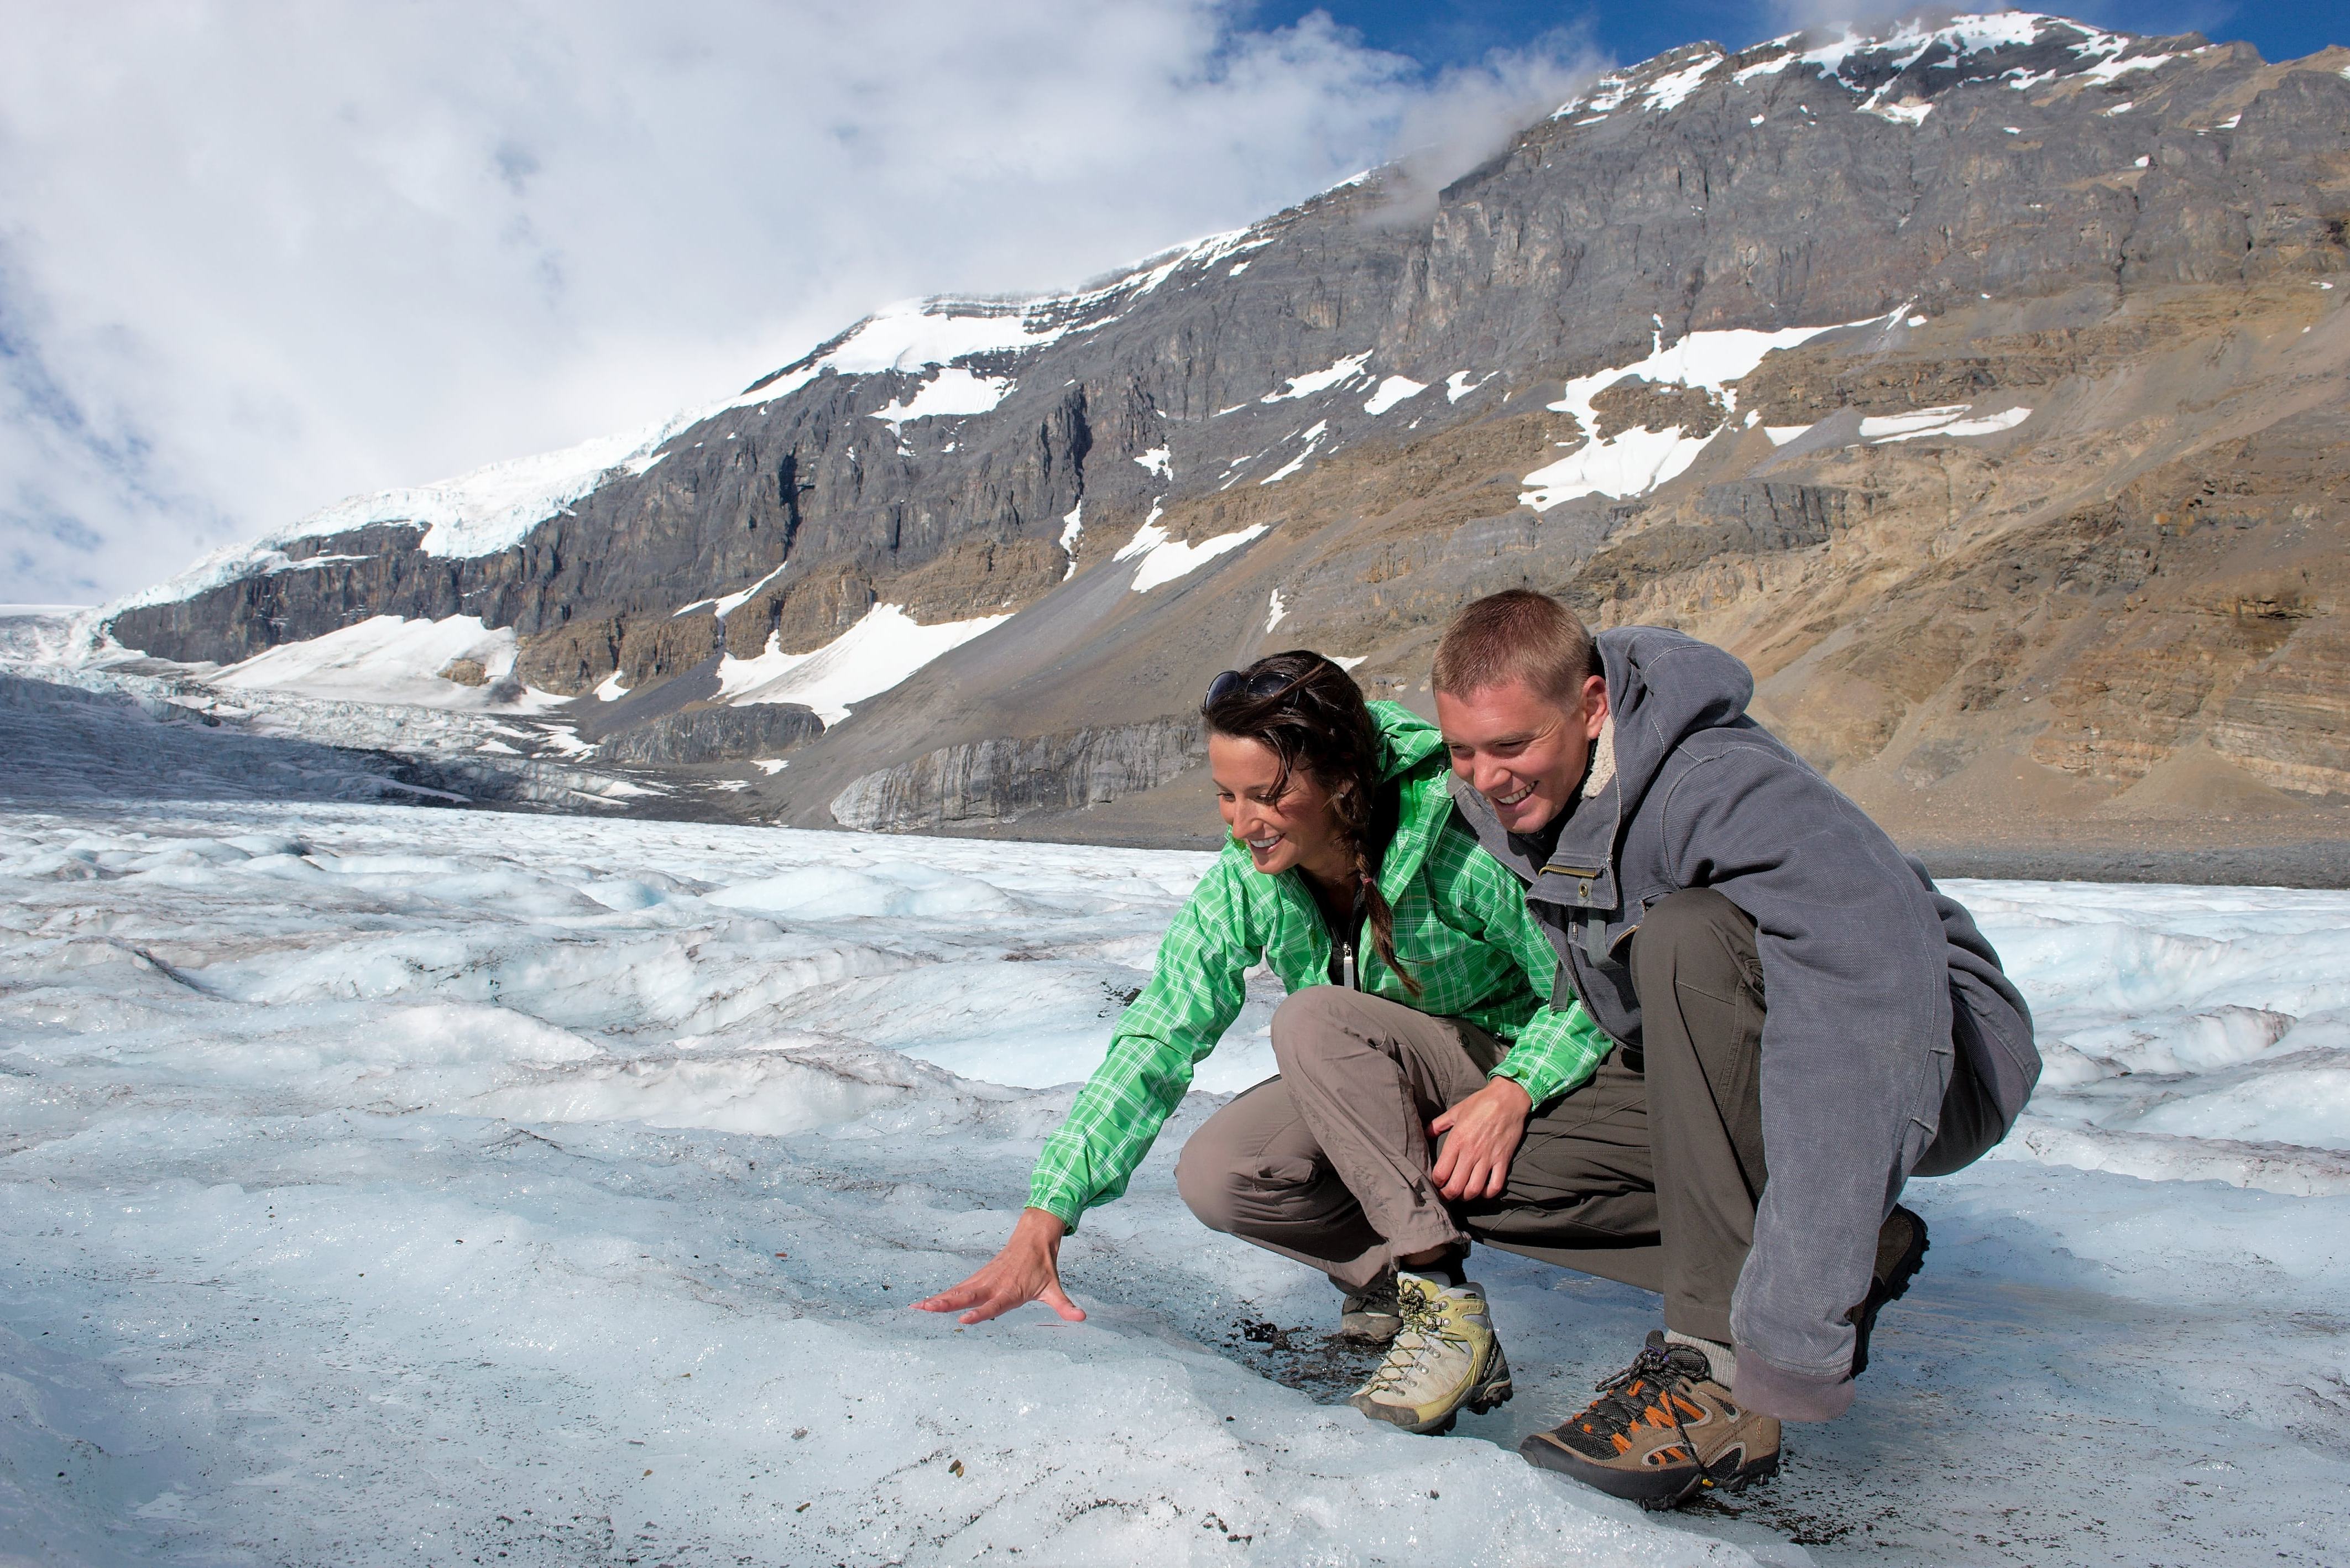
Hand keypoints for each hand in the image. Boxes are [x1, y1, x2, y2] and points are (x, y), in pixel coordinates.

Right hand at [913, 1207, 1084, 1324]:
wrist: (1033, 1237)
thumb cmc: (1042, 1267)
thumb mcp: (1054, 1288)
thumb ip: (1064, 1306)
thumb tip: (1082, 1318)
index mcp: (1010, 1289)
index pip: (993, 1304)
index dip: (980, 1313)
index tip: (963, 1320)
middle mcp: (993, 1284)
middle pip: (968, 1295)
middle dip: (947, 1303)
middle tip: (927, 1308)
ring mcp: (983, 1279)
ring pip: (958, 1291)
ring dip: (938, 1299)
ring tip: (917, 1307)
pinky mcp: (978, 1277)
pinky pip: (957, 1288)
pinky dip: (941, 1295)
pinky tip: (925, 1304)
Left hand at [1429, 1077, 1530, 1201]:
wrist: (1508, 1098)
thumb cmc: (1480, 1103)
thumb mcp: (1455, 1111)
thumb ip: (1437, 1125)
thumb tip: (1424, 1134)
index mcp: (1456, 1141)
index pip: (1441, 1173)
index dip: (1436, 1182)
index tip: (1436, 1182)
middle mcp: (1471, 1152)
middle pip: (1455, 1186)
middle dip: (1448, 1195)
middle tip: (1446, 1195)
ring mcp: (1488, 1158)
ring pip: (1474, 1189)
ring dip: (1466, 1196)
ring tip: (1462, 1194)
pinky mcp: (1503, 1160)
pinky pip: (1495, 1185)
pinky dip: (1488, 1193)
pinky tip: (1482, 1190)